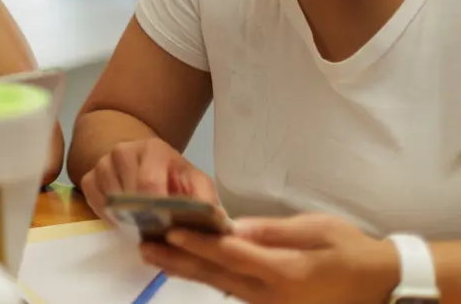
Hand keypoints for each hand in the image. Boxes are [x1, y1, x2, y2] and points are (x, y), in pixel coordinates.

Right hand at [80, 138, 218, 218]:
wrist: (146, 160)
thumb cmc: (173, 176)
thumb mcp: (196, 182)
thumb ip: (206, 199)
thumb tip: (215, 220)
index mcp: (153, 149)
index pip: (148, 184)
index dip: (156, 211)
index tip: (166, 227)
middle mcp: (123, 151)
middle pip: (127, 196)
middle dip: (143, 217)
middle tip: (155, 229)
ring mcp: (103, 163)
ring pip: (110, 201)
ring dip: (126, 217)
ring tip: (142, 220)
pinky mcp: (89, 176)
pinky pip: (94, 202)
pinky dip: (108, 215)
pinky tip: (124, 216)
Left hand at [142, 213, 399, 303]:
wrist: (379, 286)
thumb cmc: (350, 251)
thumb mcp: (316, 229)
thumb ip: (270, 231)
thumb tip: (231, 227)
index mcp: (284, 272)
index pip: (231, 255)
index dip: (199, 243)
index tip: (171, 232)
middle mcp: (271, 296)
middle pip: (215, 276)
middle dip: (178, 261)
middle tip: (145, 247)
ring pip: (219, 286)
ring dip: (186, 270)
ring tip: (154, 256)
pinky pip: (231, 291)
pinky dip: (207, 277)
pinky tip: (185, 268)